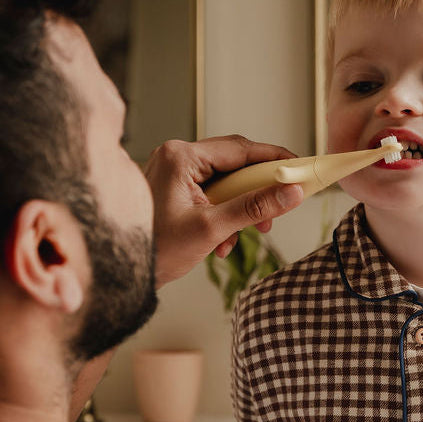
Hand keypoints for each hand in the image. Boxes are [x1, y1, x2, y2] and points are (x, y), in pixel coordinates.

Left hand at [144, 135, 303, 286]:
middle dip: (257, 190)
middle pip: (235, 164)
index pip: (240, 149)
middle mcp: (176, 157)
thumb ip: (254, 207)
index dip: (274, 159)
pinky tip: (223, 242)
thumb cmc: (156, 249)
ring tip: (249, 232)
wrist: (123, 272)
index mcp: (181, 156)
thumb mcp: (212, 228)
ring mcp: (174, 172)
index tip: (299, 168)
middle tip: (278, 208)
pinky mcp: (175, 189)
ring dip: (241, 208)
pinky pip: (213, 194)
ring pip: (226, 181)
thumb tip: (292, 193)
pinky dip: (225, 214)